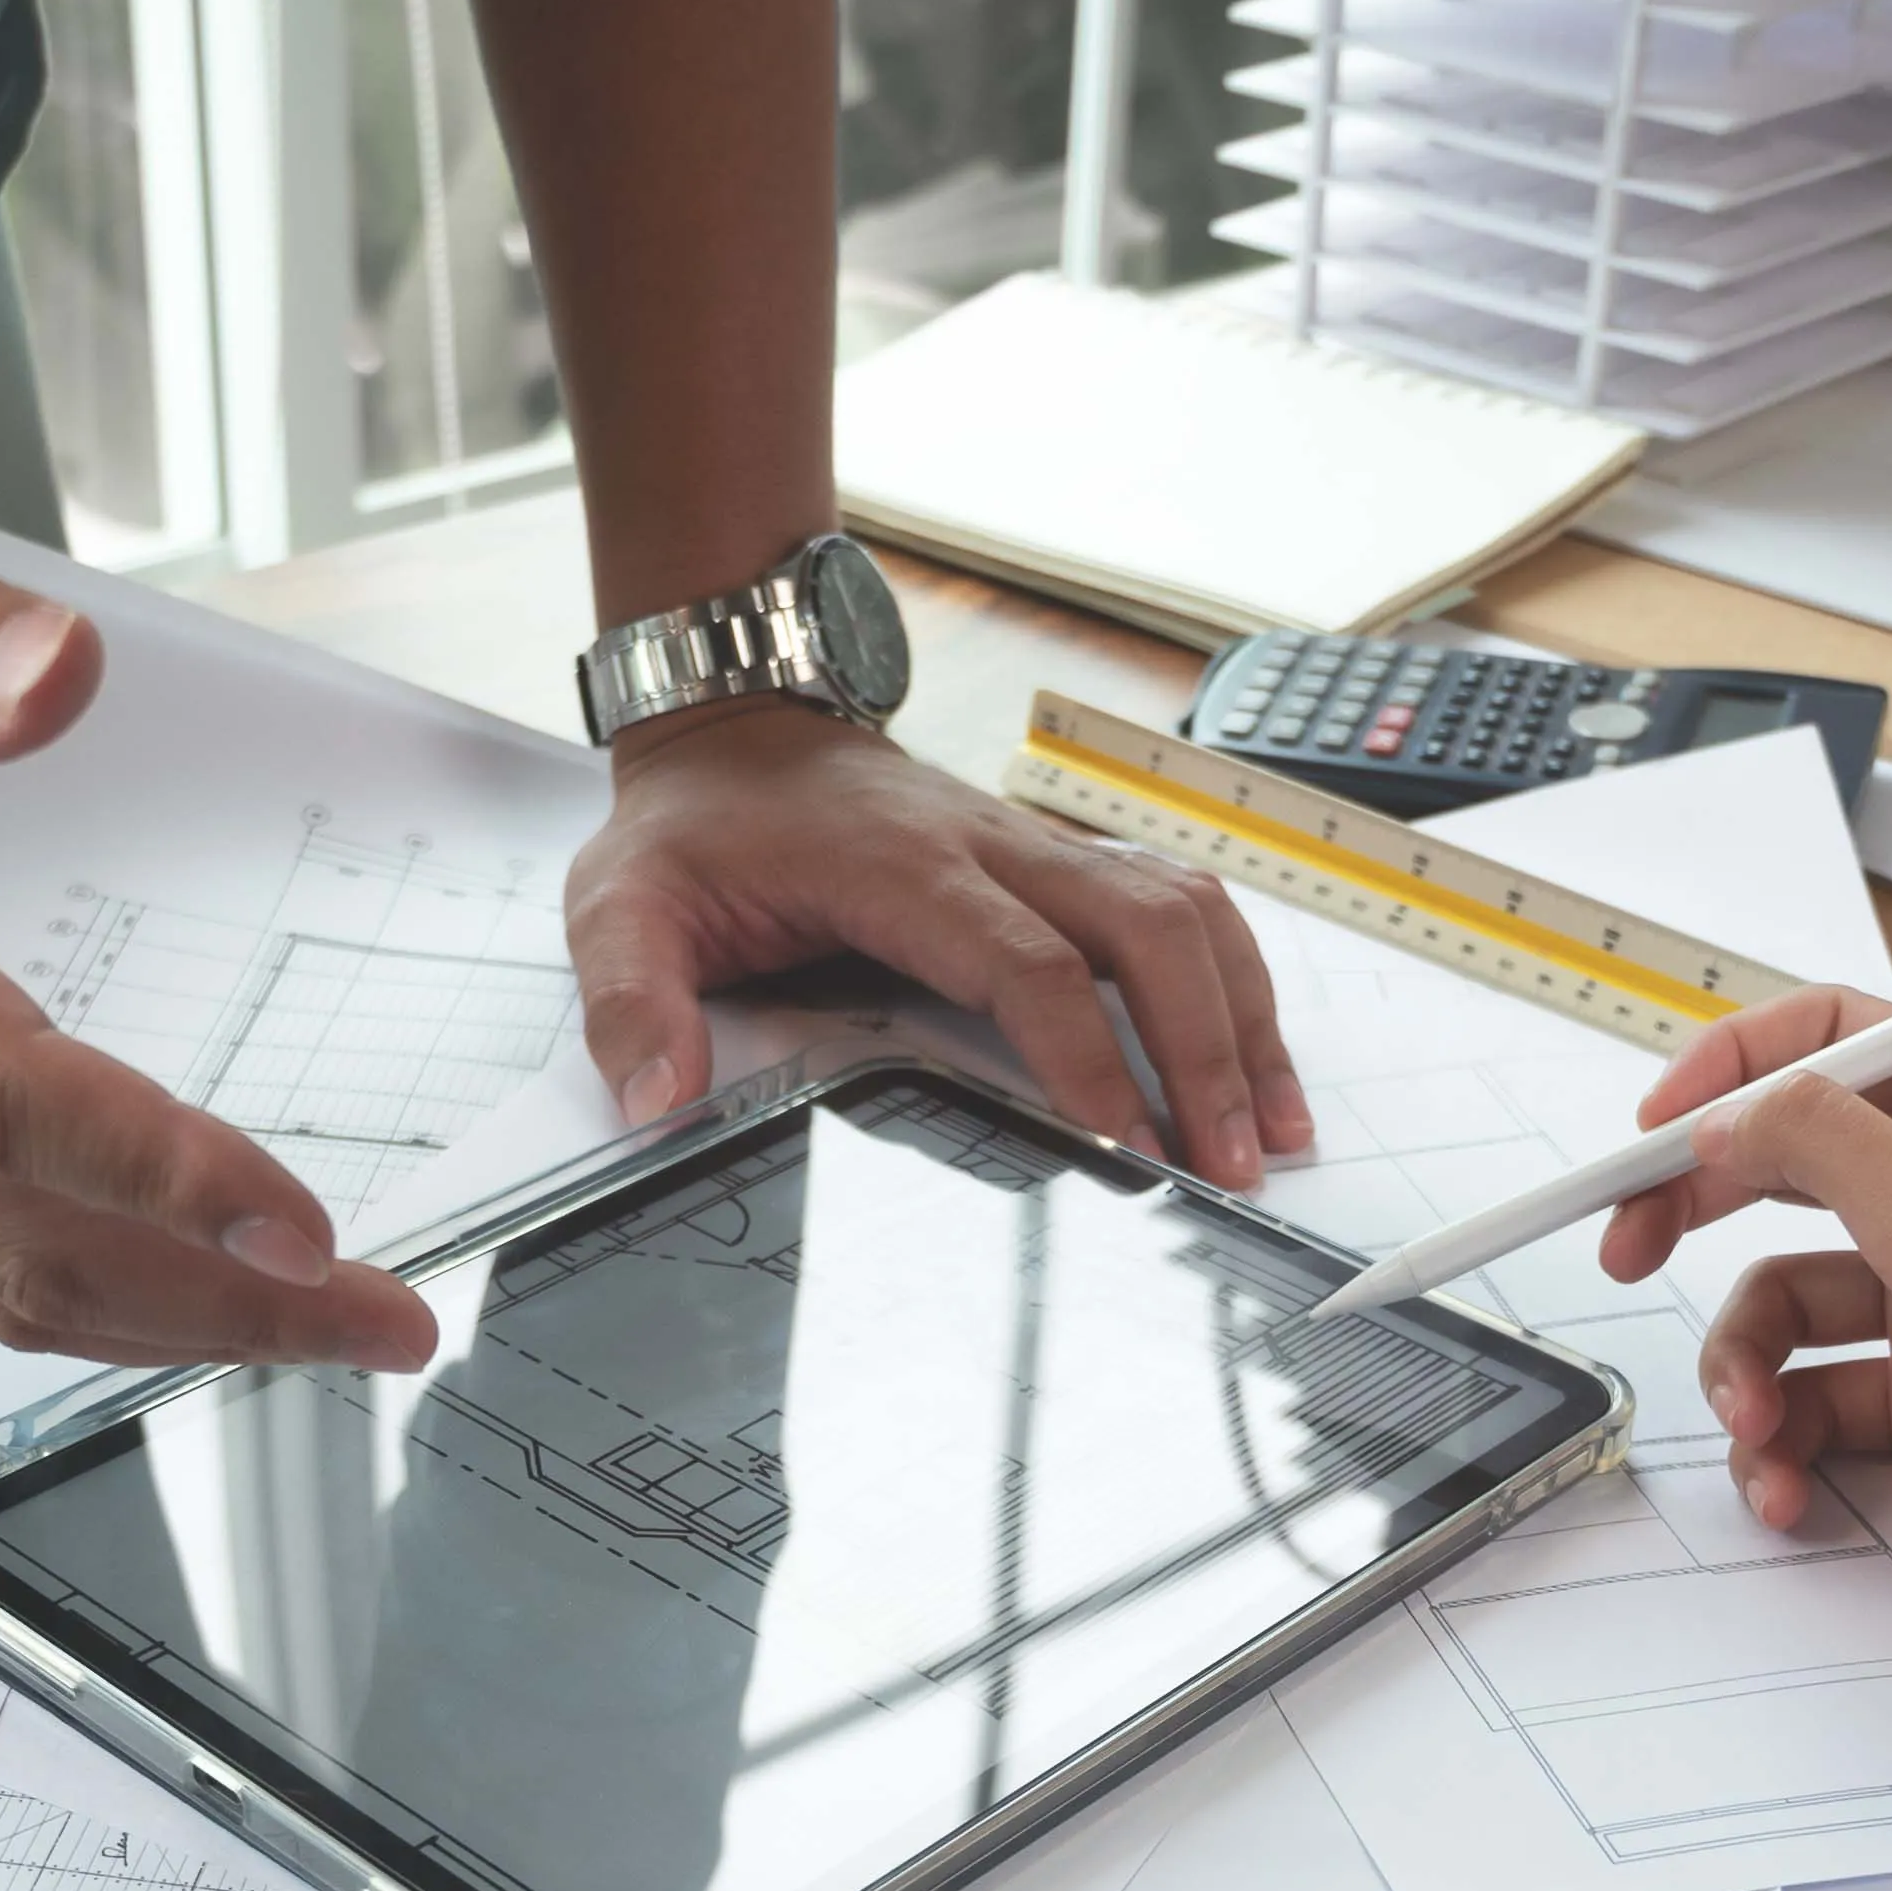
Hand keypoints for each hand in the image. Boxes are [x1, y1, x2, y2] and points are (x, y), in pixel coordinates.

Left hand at [568, 707, 1313, 1188]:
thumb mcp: (620, 904)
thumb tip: (659, 1103)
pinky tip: (1256, 1058)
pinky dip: (1233, 978)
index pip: (1027, 963)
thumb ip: (633, 1001)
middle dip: (1205, 1051)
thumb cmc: (692, 825)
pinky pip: (1180, 902)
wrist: (733, 720)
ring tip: (1271, 1131)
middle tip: (1230, 1170)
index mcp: (903, 867)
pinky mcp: (1060, 858)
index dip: (1087, 1059)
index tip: (1127, 1154)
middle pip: (1147, 930)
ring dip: (1243, 1016)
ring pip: (1187, 907)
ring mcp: (1039, 844)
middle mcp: (995, 844)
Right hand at [1590, 985, 1891, 1583]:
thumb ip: (1819, 1140)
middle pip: (1781, 1171)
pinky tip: (1788, 1482)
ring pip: (1781, 1303)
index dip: (1731, 1073)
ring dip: (1742, 1366)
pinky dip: (1784, 1439)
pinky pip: (1811, 1397)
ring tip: (1754, 1421)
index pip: (1829, 1046)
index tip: (1650, 1130)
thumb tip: (1725, 1111)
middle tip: (1625, 1250)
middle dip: (1693, 1217)